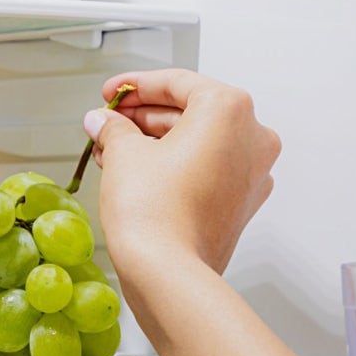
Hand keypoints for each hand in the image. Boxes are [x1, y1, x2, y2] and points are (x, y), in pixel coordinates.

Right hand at [84, 68, 280, 274]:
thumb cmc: (152, 211)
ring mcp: (252, 173)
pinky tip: (136, 170)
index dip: (135, 85)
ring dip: (154, 141)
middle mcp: (252, 137)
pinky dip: (173, 164)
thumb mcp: (123, 153)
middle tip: (108, 122)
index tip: (112, 93)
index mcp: (229, 111)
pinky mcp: (241, 203)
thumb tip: (103, 121)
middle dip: (143, 117)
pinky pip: (206, 169)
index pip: (177, 83)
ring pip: (197, 142)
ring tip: (112, 149)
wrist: (167, 273)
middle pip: (190, 112)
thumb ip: (114, 127)